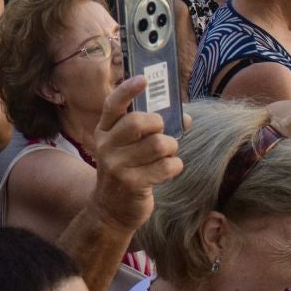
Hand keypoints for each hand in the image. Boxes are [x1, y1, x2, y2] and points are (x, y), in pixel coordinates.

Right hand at [86, 75, 182, 232]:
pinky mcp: (132, 184)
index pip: (113, 105)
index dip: (128, 90)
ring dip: (171, 148)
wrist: (111, 210)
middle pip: (139, 121)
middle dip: (160, 125)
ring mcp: (117, 166)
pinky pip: (166, 166)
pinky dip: (175, 166)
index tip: (144, 79)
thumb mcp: (127, 148)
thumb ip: (151, 130)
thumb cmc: (126, 171)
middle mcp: (106, 146)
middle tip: (162, 133)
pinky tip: (168, 170)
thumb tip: (186, 118)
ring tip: (167, 155)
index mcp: (104, 131)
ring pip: (159, 144)